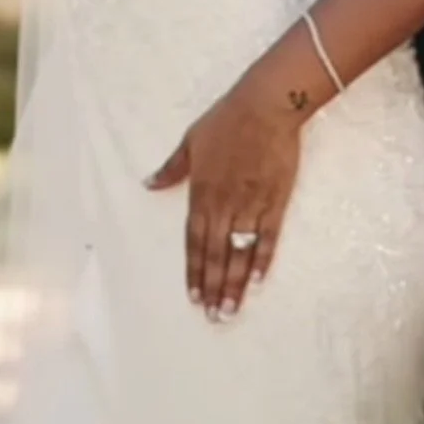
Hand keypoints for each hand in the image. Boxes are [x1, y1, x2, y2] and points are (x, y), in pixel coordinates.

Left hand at [146, 83, 301, 320]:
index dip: (194, 271)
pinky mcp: (276, 200)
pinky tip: (259, 280)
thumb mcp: (191, 140)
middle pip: (217, 254)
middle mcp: (225, 204)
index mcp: (202, 192)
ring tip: (232, 310)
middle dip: (214, 287)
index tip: (194, 297)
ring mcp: (251, 204)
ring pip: (241, 252)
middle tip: (213, 318)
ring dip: (236, 283)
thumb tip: (148, 183)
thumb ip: (172, 168)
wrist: (267, 105)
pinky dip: (263, 259)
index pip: (195, 241)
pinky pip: (268, 236)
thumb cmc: (227, 119)